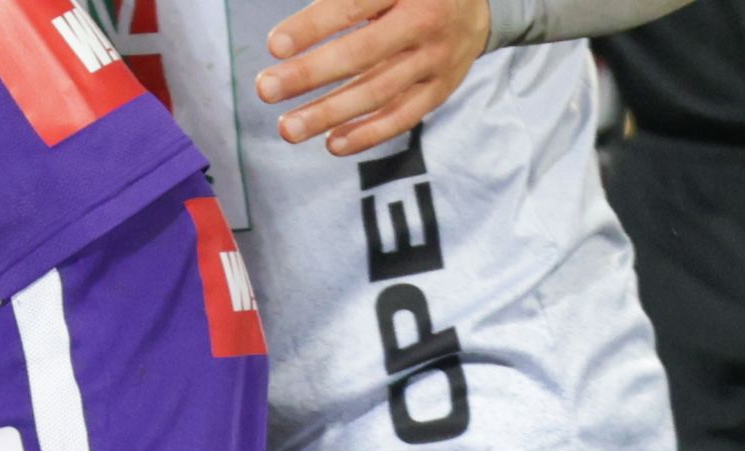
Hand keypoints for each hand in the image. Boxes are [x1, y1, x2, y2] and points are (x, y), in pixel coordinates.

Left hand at [260, 0, 491, 154]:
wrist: (478, 3)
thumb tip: (290, 31)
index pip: (355, 4)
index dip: (314, 26)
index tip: (274, 46)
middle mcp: (426, 20)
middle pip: (364, 53)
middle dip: (311, 74)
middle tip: (266, 89)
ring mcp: (437, 58)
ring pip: (379, 91)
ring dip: (329, 113)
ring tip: (286, 128)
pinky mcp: (441, 88)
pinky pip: (403, 116)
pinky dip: (368, 134)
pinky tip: (331, 143)